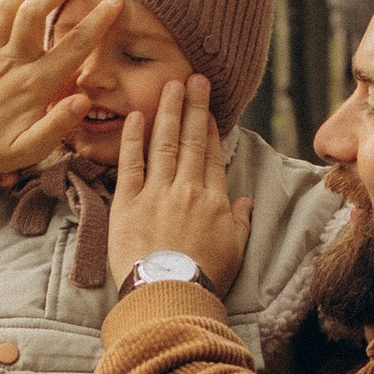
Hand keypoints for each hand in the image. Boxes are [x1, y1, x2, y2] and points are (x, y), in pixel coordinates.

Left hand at [107, 81, 251, 294]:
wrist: (170, 295)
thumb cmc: (204, 278)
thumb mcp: (235, 250)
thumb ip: (240, 221)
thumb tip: (246, 202)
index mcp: (213, 200)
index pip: (212, 155)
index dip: (211, 128)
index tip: (209, 109)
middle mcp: (187, 189)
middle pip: (192, 140)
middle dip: (193, 106)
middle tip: (194, 78)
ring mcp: (157, 193)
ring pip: (164, 144)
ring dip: (168, 112)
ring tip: (170, 85)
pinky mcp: (128, 203)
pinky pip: (130, 164)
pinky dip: (133, 139)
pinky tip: (137, 116)